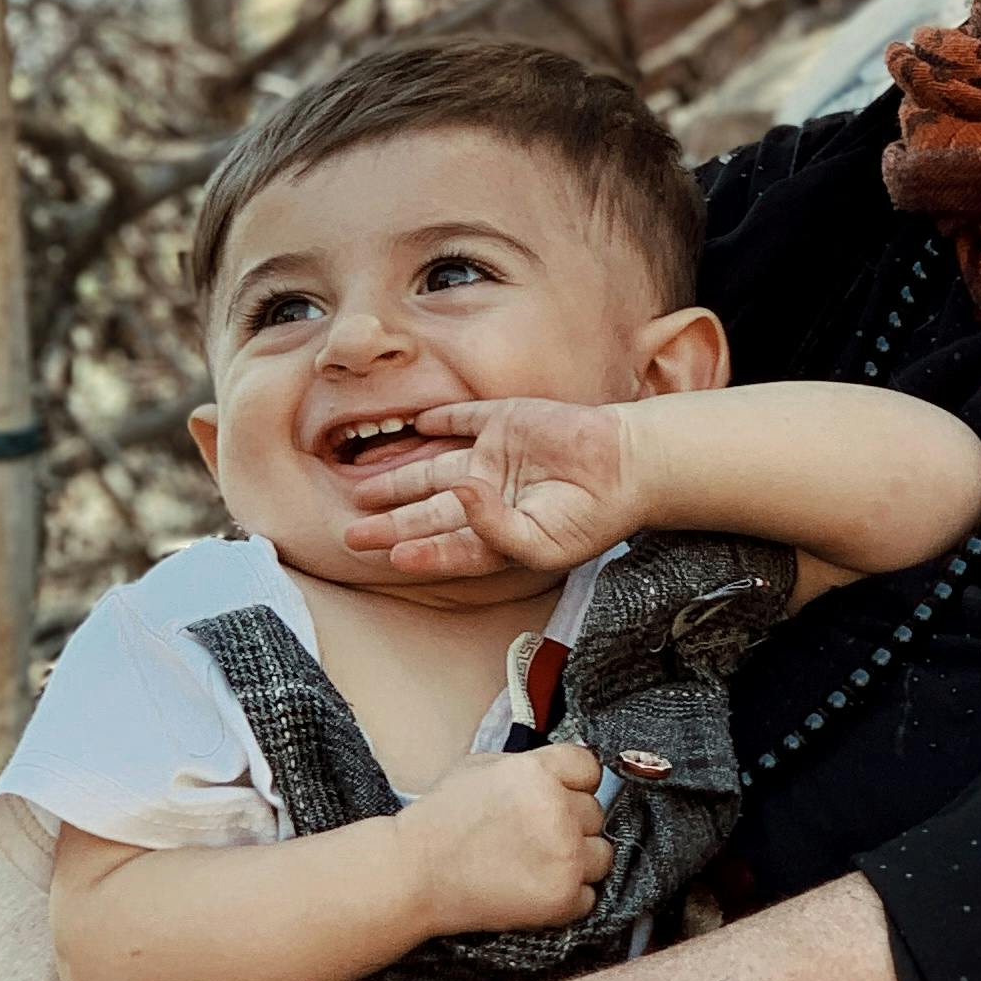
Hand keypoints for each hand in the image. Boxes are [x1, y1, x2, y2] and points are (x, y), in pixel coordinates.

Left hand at [337, 395, 643, 577]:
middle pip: (427, 512)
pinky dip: (438, 421)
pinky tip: (414, 424)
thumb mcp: (540, 543)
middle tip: (351, 534)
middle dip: (389, 524)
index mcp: (497, 535)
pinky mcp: (504, 421)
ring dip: (398, 478)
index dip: (417, 554)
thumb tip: (458, 495)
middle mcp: (488, 498)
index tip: (389, 559)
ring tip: (362, 490)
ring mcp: (493, 459)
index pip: (446, 547)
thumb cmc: (592, 517)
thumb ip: (492, 530)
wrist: (629, 466)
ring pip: (433, 469)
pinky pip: (462, 420)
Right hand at [402, 739, 611, 934]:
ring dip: (577, 861)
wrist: (414, 874)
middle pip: (596, 814)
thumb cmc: (440, 820)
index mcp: (538, 771)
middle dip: (571, 825)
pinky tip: (534, 889)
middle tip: (534, 837)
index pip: (590, 770)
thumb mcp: (481, 767)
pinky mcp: (561, 897)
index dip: (574, 784)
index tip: (560, 797)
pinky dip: (567, 897)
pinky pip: (589, 896)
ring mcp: (564, 855)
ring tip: (537, 865)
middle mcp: (558, 810)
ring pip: (602, 855)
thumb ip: (532, 766)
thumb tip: (566, 773)